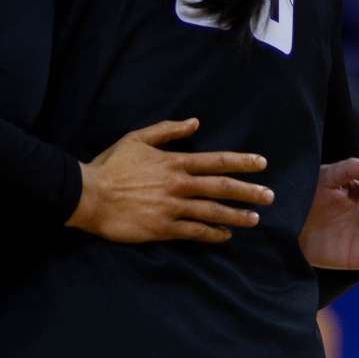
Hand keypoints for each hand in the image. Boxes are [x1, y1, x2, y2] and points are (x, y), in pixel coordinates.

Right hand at [67, 119, 273, 242]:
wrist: (89, 195)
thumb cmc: (111, 166)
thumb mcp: (136, 139)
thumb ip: (166, 130)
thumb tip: (194, 123)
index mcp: (173, 162)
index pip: (215, 161)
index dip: (241, 162)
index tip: (262, 163)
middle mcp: (178, 185)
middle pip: (221, 188)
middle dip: (249, 192)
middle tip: (270, 196)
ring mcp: (173, 208)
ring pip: (213, 211)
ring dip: (237, 215)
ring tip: (255, 219)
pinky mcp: (164, 228)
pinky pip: (195, 231)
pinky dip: (213, 233)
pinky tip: (225, 235)